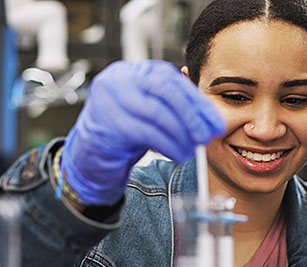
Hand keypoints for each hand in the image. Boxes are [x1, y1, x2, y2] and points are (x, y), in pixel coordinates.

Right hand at [59, 60, 224, 204]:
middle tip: (206, 136)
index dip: (199, 103)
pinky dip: (167, 145)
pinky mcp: (107, 121)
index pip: (174, 81)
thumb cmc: (126, 131)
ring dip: (180, 135)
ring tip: (191, 150)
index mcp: (137, 72)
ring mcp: (111, 98)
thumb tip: (210, 120)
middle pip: (166, 91)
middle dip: (191, 116)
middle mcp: (121, 79)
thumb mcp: (153, 114)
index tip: (215, 123)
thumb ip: (176, 109)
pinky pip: (145, 132)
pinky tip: (177, 154)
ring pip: (156, 113)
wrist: (90, 154)